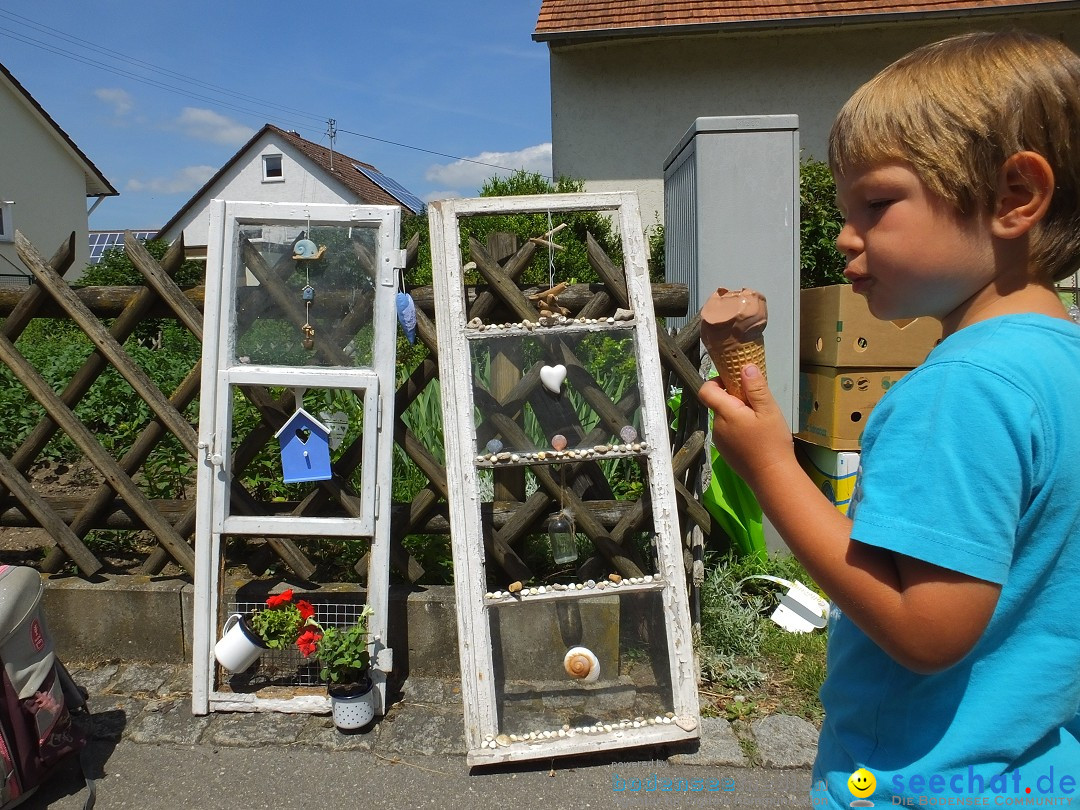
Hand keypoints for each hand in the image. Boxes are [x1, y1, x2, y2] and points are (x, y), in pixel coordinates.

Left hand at [697, 363, 794, 488]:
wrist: (772, 477)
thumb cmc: (772, 442)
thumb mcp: (769, 410)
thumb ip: (756, 388)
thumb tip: (745, 368)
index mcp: (725, 413)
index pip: (706, 391)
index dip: (715, 381)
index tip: (732, 381)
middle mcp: (717, 426)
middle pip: (719, 404)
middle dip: (734, 399)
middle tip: (756, 404)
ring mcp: (720, 441)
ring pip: (725, 419)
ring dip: (738, 415)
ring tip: (759, 422)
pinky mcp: (726, 452)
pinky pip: (728, 433)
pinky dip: (739, 429)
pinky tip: (756, 436)